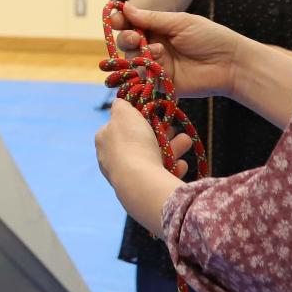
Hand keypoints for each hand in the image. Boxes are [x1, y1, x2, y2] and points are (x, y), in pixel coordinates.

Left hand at [95, 101, 191, 231]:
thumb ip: (122, 105)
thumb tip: (119, 102)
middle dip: (161, 134)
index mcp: (104, 139)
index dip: (139, 118)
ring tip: (187, 141)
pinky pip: (158, 175)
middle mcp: (111, 158)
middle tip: (175, 129)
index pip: (120, 125)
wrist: (139, 180)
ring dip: (172, 148)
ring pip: (152, 157)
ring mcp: (125, 174)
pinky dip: (172, 167)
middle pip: (139, 141)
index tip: (155, 114)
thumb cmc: (132, 143)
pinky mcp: (140, 188)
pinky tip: (182, 164)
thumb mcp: (125, 113)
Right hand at [109, 1, 245, 99]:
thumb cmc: (210, 37)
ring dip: (136, 52)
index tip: (117, 18)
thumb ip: (152, 18)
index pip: (132, 23)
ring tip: (153, 50)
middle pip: (126, 41)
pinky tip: (159, 61)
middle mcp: (154, 45)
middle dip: (125, 37)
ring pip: (131, 58)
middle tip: (134, 37)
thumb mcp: (180, 22)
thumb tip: (126, 7)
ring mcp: (156, 64)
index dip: (121, 21)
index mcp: (159, 28)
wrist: (230, 64)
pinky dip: (146, 67)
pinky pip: (142, 75)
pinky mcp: (159, 81)